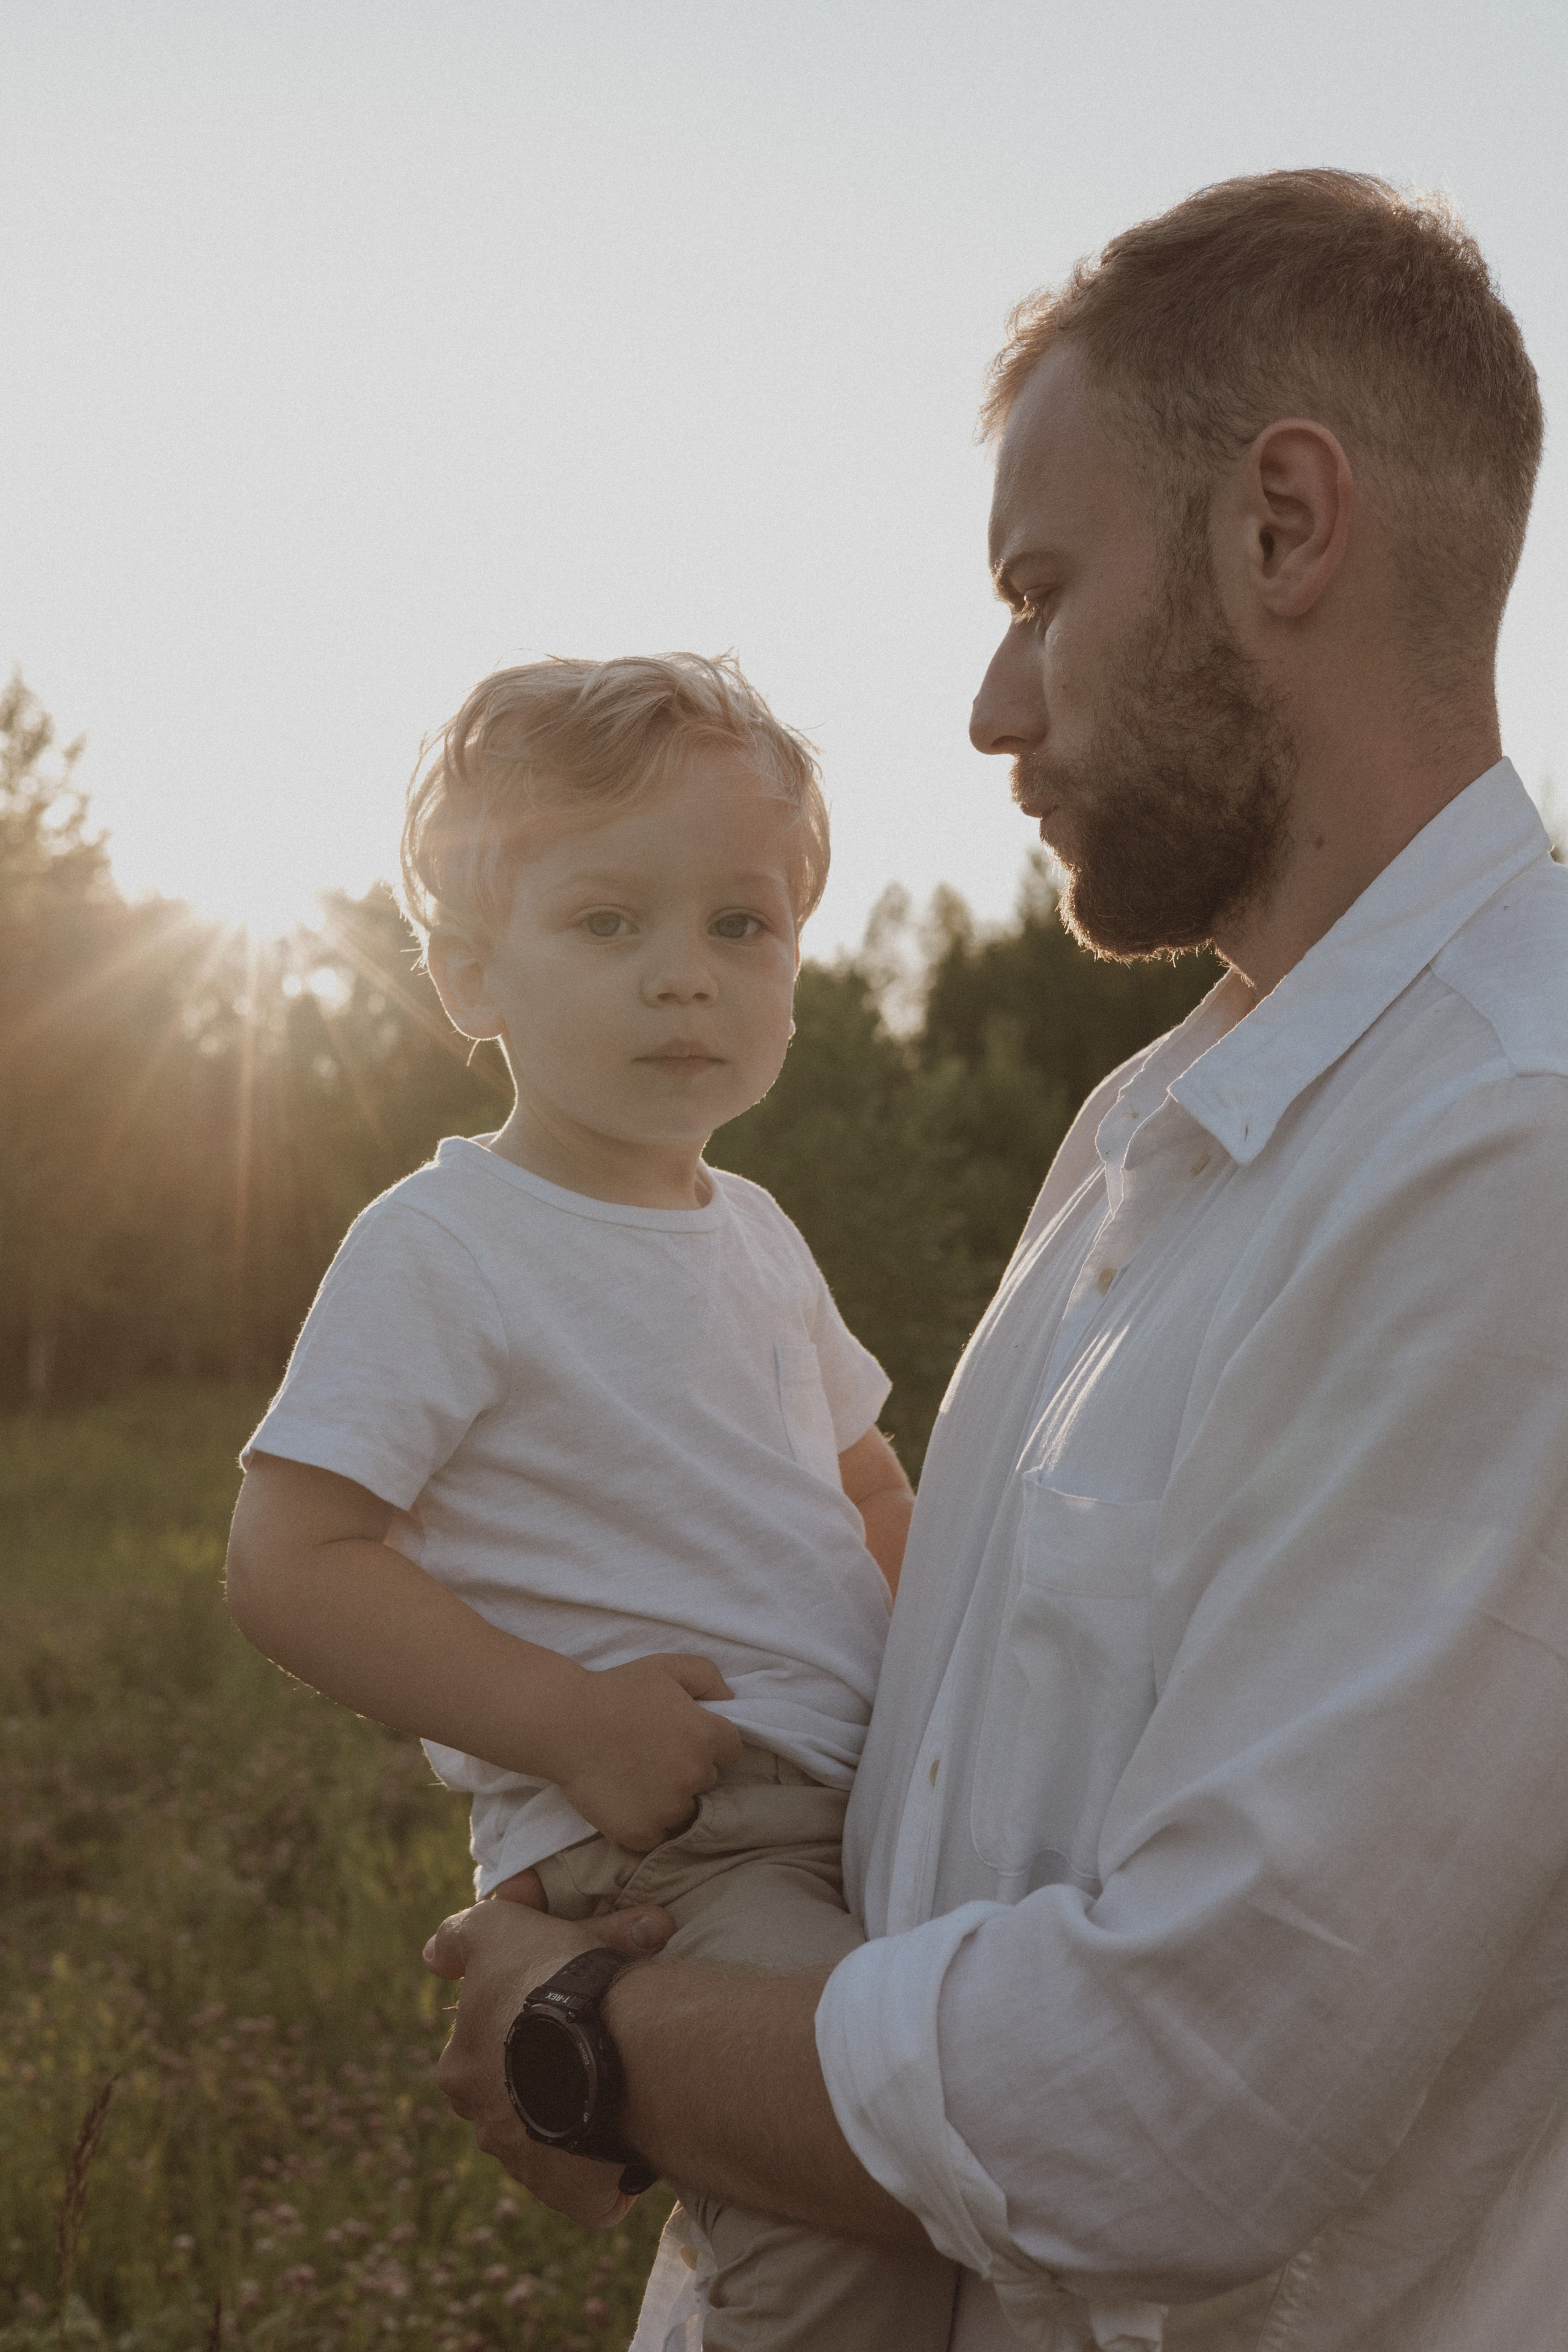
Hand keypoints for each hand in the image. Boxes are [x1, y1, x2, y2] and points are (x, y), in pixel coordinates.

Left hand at [424, 1897, 675, 2224]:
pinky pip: (593, 2188)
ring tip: (623, 2084)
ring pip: (554, 2142)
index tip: (561, 2009)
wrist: (611, 2041)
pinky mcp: (576, 2198)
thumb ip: (460, 1938)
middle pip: (516, 2101)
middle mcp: (485, 2125)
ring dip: (579, 2119)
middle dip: (546, 2080)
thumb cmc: (548, 1981)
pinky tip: (631, 2136)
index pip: (486, 2049)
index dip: (524, 2026)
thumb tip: (433, 1957)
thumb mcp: (496, 1929)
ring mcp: (531, 2167)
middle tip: (595, 2044)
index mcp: (460, 2070)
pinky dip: (609, 2168)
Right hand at [548, 1653, 744, 1851]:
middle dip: (688, 1770)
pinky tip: (627, 1801)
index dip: (708, 1743)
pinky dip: (646, 1823)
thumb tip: (729, 1700)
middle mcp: (694, 1776)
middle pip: (708, 1781)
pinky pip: (657, 1836)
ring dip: (670, 1800)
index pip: (730, 1750)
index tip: (683, 1738)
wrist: (565, 1723)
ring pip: (684, 1811)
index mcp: (707, 1737)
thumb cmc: (616, 1690)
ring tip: (639, 1780)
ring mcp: (668, 1809)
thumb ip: (708, 1677)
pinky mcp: (641, 1834)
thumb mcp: (667, 1667)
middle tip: (655, 1756)